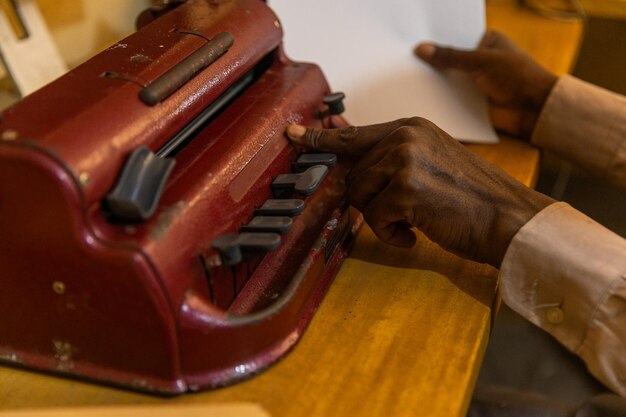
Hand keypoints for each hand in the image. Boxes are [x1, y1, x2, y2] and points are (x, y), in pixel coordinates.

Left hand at [287, 118, 553, 266]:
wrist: (508, 218)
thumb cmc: (470, 198)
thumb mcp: (432, 163)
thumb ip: (394, 159)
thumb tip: (355, 170)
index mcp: (411, 127)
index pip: (355, 134)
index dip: (321, 139)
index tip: (293, 135)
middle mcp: (404, 136)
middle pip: (354, 175)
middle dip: (370, 201)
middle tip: (402, 213)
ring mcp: (404, 160)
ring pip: (361, 197)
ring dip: (382, 219)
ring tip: (416, 221)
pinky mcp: (405, 189)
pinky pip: (373, 219)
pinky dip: (392, 234)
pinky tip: (417, 233)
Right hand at [415, 31, 556, 139]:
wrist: (536, 112)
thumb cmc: (517, 78)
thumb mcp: (482, 62)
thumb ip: (451, 57)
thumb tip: (421, 49)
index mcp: (485, 42)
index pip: (455, 37)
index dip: (436, 39)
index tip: (411, 38)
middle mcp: (478, 61)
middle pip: (448, 59)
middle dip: (430, 62)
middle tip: (403, 59)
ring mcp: (473, 83)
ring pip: (447, 80)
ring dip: (431, 82)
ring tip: (404, 78)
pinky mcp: (470, 103)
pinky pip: (449, 100)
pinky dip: (437, 100)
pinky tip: (417, 98)